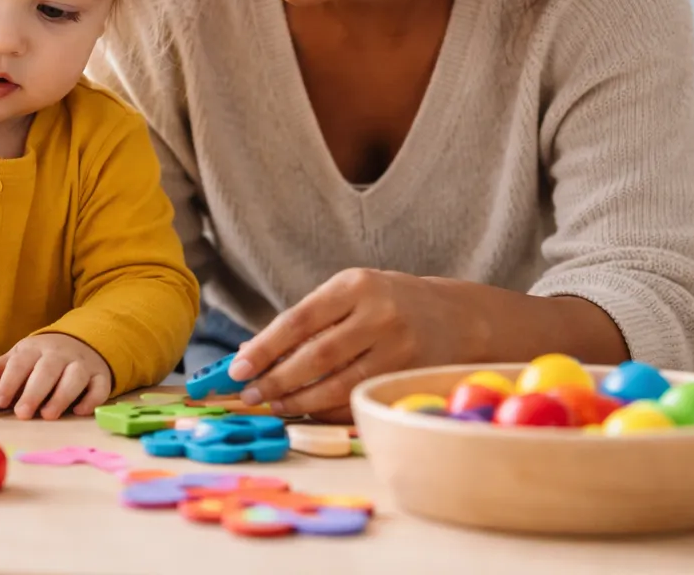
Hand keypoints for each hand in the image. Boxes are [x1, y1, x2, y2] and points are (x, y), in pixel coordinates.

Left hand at [0, 334, 112, 419]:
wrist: (83, 342)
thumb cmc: (45, 357)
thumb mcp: (22, 356)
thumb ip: (1, 368)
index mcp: (36, 348)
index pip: (21, 362)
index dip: (9, 382)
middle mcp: (61, 354)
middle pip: (48, 369)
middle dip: (34, 392)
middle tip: (22, 414)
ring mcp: (83, 364)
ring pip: (74, 377)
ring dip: (62, 395)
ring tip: (48, 415)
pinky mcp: (101, 376)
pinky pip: (99, 387)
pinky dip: (92, 399)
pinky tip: (79, 411)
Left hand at [227, 269, 475, 422]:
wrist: (456, 316)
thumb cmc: (387, 302)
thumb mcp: (350, 293)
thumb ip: (308, 319)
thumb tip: (251, 353)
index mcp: (356, 285)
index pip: (299, 319)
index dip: (264, 347)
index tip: (237, 368)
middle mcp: (379, 315)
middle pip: (316, 356)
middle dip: (277, 379)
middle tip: (249, 394)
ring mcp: (398, 349)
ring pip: (338, 384)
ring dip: (299, 399)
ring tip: (273, 403)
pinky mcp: (407, 377)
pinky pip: (357, 400)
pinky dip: (327, 409)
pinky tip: (307, 410)